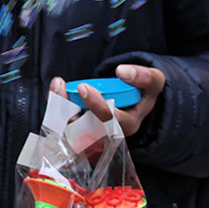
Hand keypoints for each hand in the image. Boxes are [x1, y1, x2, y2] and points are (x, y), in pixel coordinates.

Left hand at [50, 64, 165, 137]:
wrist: (135, 102)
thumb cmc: (143, 92)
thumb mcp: (153, 82)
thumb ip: (144, 76)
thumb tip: (122, 72)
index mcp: (129, 124)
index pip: (110, 121)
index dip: (95, 106)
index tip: (84, 87)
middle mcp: (108, 135)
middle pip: (83, 130)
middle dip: (68, 109)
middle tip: (61, 85)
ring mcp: (93, 135)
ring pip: (69, 130)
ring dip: (58, 108)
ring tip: (57, 86)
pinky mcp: (80, 131)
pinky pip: (63, 126)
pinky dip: (56, 110)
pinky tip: (55, 92)